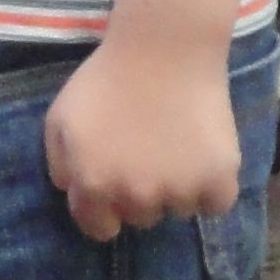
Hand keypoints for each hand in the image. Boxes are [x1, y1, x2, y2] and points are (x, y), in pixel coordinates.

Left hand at [44, 24, 244, 239]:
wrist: (163, 50)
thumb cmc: (106, 79)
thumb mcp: (60, 118)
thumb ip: (60, 163)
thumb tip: (73, 193)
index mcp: (94, 186)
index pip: (99, 229)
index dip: (105, 210)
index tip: (115, 190)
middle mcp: (136, 198)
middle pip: (140, 218)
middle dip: (141, 193)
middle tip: (148, 154)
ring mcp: (179, 191)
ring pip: (179, 209)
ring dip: (177, 187)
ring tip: (177, 145)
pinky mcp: (219, 180)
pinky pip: (216, 203)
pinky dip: (214, 187)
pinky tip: (204, 157)